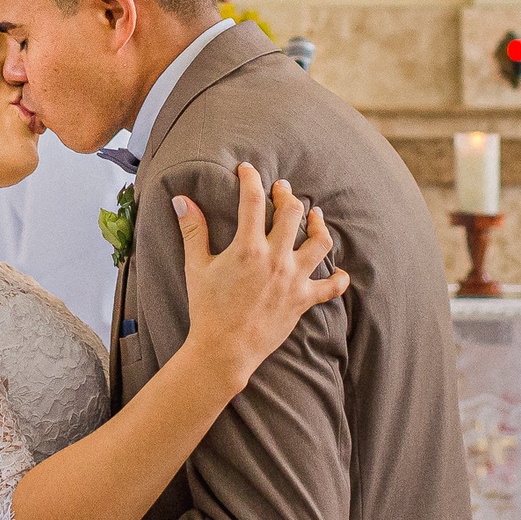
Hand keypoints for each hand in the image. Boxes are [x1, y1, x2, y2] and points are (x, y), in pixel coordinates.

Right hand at [176, 166, 347, 395]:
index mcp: (247, 247)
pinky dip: (338, 278)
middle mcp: (275, 259)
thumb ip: (192, 230)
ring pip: (319, 243)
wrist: (224, 350)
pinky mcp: (302, 300)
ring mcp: (293, 280)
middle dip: (287, 195)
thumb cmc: (207, 308)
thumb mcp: (196, 267)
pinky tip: (339, 271)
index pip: (253, 200)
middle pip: (292, 213)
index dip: (251, 179)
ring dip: (319, 225)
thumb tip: (181, 199)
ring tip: (315, 215)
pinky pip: (330, 288)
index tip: (247, 169)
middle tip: (282, 189)